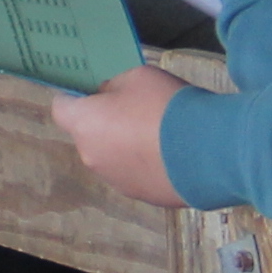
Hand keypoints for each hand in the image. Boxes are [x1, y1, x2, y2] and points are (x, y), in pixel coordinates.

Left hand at [49, 63, 188, 206]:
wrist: (210, 151)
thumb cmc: (167, 106)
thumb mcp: (138, 76)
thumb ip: (114, 86)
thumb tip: (107, 97)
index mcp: (83, 124)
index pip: (61, 108)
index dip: (75, 98)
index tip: (94, 93)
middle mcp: (90, 156)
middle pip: (88, 134)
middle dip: (105, 123)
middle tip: (137, 111)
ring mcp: (114, 180)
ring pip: (112, 157)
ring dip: (126, 147)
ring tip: (161, 136)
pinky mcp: (140, 196)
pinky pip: (136, 175)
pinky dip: (146, 166)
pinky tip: (173, 157)